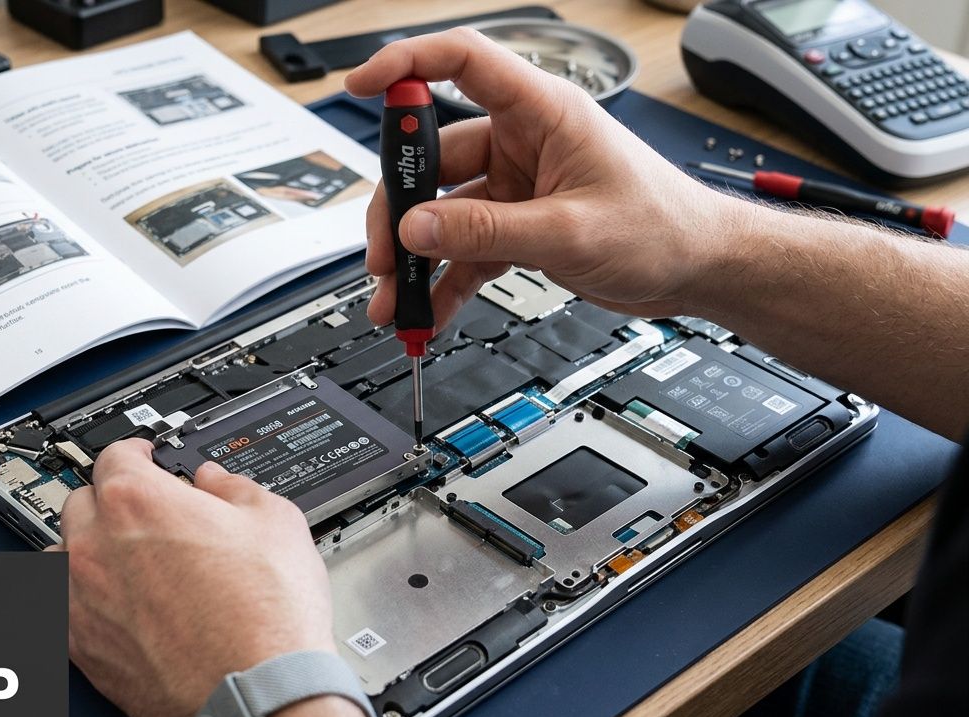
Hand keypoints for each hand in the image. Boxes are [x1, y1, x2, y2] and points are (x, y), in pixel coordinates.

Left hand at [54, 439, 336, 716]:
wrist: (257, 694)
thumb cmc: (266, 616)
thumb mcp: (275, 521)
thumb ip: (235, 488)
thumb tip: (218, 481)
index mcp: (137, 500)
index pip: (116, 455)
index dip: (138, 453)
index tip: (146, 459)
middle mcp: (96, 545)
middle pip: (81, 501)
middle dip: (111, 500)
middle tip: (143, 513)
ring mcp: (80, 599)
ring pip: (60, 555)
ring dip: (85, 549)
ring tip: (119, 561)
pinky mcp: (80, 647)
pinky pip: (57, 609)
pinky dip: (77, 601)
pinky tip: (106, 606)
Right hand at [347, 28, 750, 327]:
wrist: (700, 269)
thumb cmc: (663, 226)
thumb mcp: (568, 229)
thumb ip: (487, 231)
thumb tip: (417, 230)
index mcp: (542, 112)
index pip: (462, 62)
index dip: (406, 65)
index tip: (360, 85)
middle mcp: (522, 143)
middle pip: (434, 157)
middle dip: (401, 205)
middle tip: (384, 249)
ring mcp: (516, 187)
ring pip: (442, 213)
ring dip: (416, 256)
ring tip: (396, 296)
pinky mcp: (518, 227)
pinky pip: (464, 250)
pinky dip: (443, 280)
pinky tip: (427, 310)